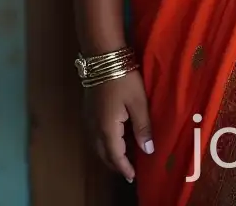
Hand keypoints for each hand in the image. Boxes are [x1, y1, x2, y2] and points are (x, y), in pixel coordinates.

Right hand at [84, 69, 153, 183]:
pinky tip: (113, 137)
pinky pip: (94, 135)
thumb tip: (147, 150)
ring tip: (123, 157)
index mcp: (107, 129)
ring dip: (108, 154)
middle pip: (103, 154)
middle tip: (128, 170)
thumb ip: (143, 127)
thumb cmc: (123, 78)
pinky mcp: (88, 110)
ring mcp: (88, 119)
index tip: (132, 177)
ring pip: (97, 145)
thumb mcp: (138, 102)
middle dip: (115, 164)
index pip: (116, 156)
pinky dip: (103, 143)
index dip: (124, 168)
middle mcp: (94, 128)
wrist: (102, 56)